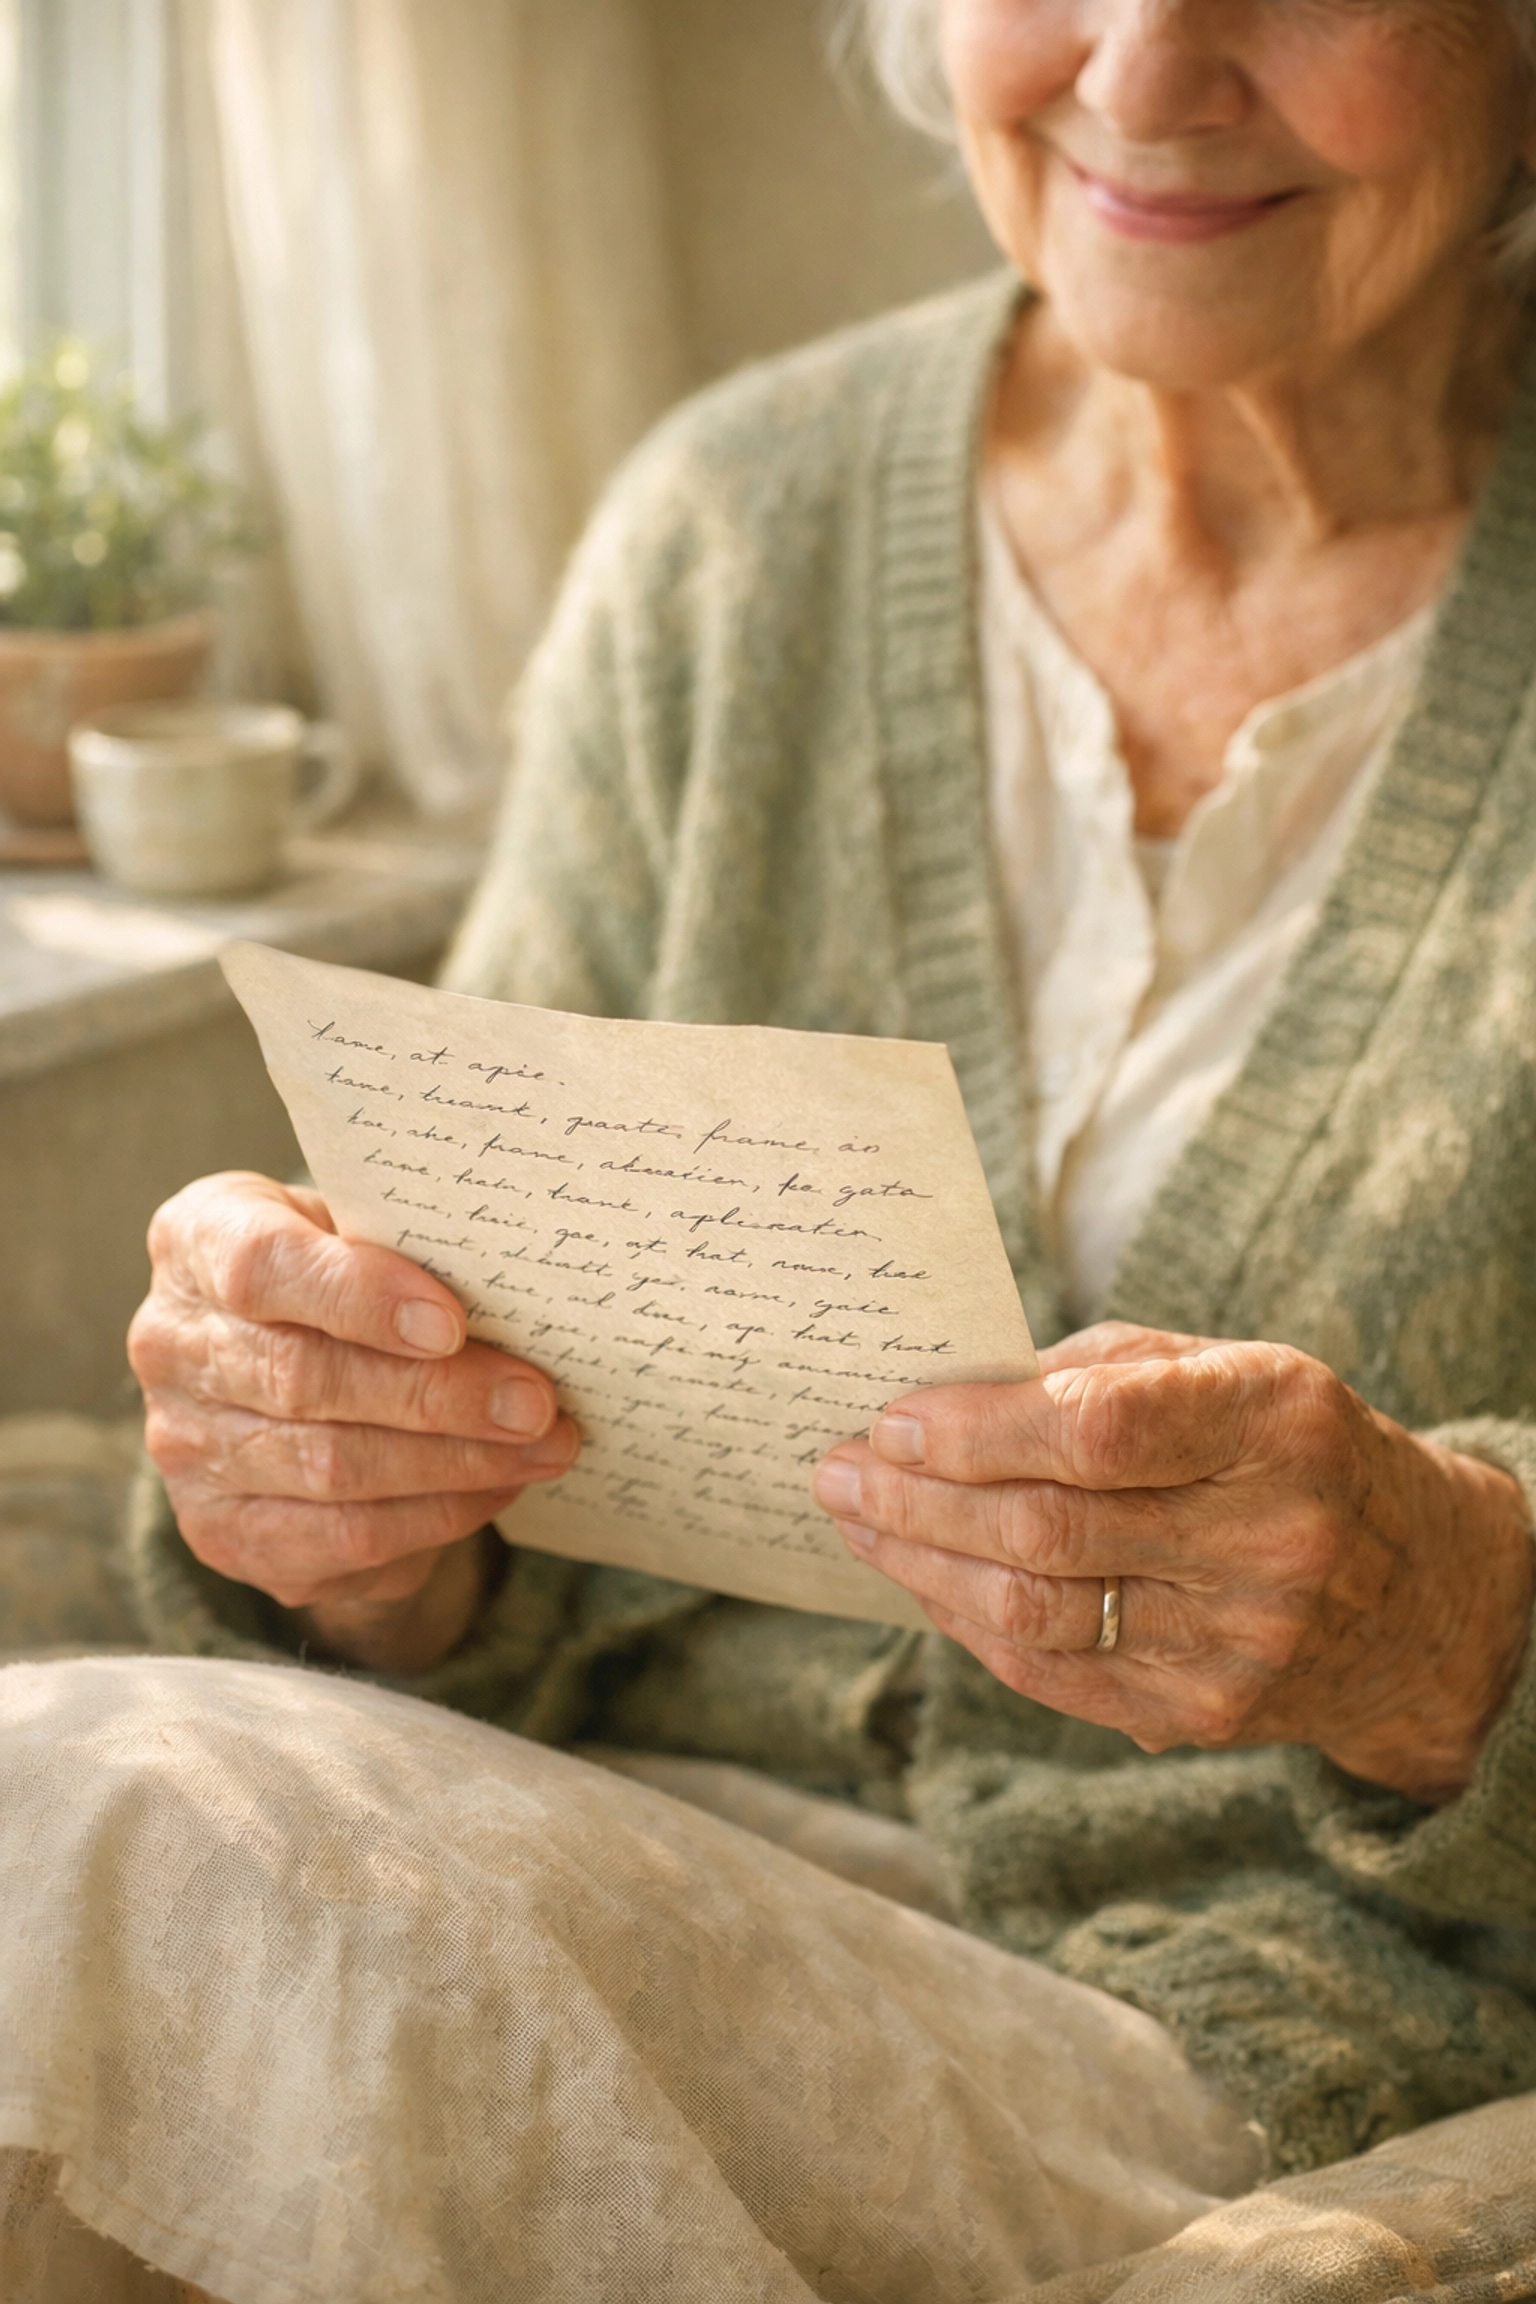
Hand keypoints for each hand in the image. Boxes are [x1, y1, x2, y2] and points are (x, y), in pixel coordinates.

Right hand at [129, 1171, 579, 1671]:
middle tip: (536, 1402)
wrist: (290, 1360)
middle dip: (439, 1396)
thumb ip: (405, 1248)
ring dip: (455, 1463)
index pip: (261, 1267)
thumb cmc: (343, 1272)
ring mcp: (186, 1448)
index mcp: (198, 1240)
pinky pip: (341, 1537)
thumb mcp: (358, 1228)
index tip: (452, 1321)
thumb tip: (517, 1298)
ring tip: (542, 1446)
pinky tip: (497, 1486)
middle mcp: (172, 1344)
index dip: (358, 1296)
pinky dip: (435, 1515)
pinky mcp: (223, 1532)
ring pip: (331, 1468)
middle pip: (306, 1380)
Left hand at [812, 1323, 1534, 1805]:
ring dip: (921, 1565)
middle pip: (1049, 1529)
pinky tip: (922, 1580)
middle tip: (836, 1469)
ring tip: (859, 1522)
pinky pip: (1051, 1674)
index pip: (1102, 1430)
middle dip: (918, 1498)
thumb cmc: (1291, 1450)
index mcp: (1277, 1422)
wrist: (1420, 1594)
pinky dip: (967, 1624)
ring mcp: (1241, 1641)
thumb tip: (941, 1398)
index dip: (978, 1428)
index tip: (893, 1417)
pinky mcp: (1207, 1713)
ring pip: (1035, 1612)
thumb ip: (1098, 1374)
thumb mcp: (1229, 1369)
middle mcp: (1270, 1539)